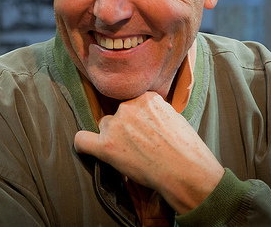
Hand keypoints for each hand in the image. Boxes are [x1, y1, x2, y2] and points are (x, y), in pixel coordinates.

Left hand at [74, 91, 223, 213]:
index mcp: (146, 98)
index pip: (133, 103)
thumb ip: (156, 113)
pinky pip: (82, 140)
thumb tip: (147, 120)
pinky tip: (88, 149)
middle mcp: (129, 106)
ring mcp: (116, 125)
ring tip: (131, 155)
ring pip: (105, 127)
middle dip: (126, 128)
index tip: (145, 131)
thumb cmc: (187, 150)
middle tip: (140, 147)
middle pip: (118, 114)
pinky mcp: (106, 146)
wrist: (186, 173)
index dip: (138, 119)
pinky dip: (83, 145)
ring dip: (113, 138)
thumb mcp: (175, 119)